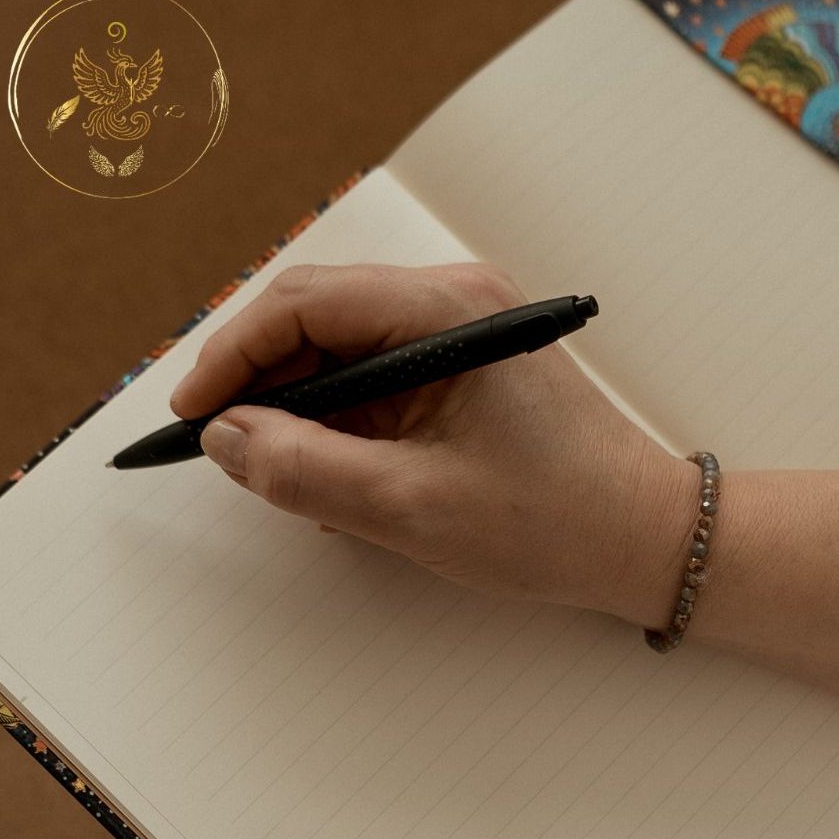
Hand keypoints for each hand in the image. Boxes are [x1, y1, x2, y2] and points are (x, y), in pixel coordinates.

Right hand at [170, 263, 698, 619]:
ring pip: (342, 347)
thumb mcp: (410, 507)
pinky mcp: (467, 365)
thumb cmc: (552, 520)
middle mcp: (455, 300)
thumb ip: (304, 469)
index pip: (305, 303)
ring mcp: (463, 329)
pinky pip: (378, 375)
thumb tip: (227, 437)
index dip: (233, 355)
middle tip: (219, 445)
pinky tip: (338, 479)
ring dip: (300, 406)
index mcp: (448, 311)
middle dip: (259, 378)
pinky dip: (342, 420)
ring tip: (283, 476)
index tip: (193, 414)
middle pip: (317, 314)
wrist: (644, 538)